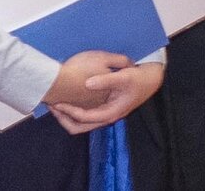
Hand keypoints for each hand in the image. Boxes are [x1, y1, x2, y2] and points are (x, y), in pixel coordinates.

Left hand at [41, 51, 156, 133]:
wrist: (152, 80)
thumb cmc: (139, 79)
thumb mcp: (124, 76)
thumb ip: (106, 79)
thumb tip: (87, 83)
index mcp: (110, 113)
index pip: (84, 118)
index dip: (69, 111)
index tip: (57, 103)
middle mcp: (106, 117)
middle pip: (79, 127)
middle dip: (64, 119)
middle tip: (52, 106)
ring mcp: (104, 113)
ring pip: (81, 123)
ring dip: (67, 115)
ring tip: (56, 103)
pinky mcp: (104, 108)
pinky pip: (85, 115)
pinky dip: (74, 110)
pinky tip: (69, 98)